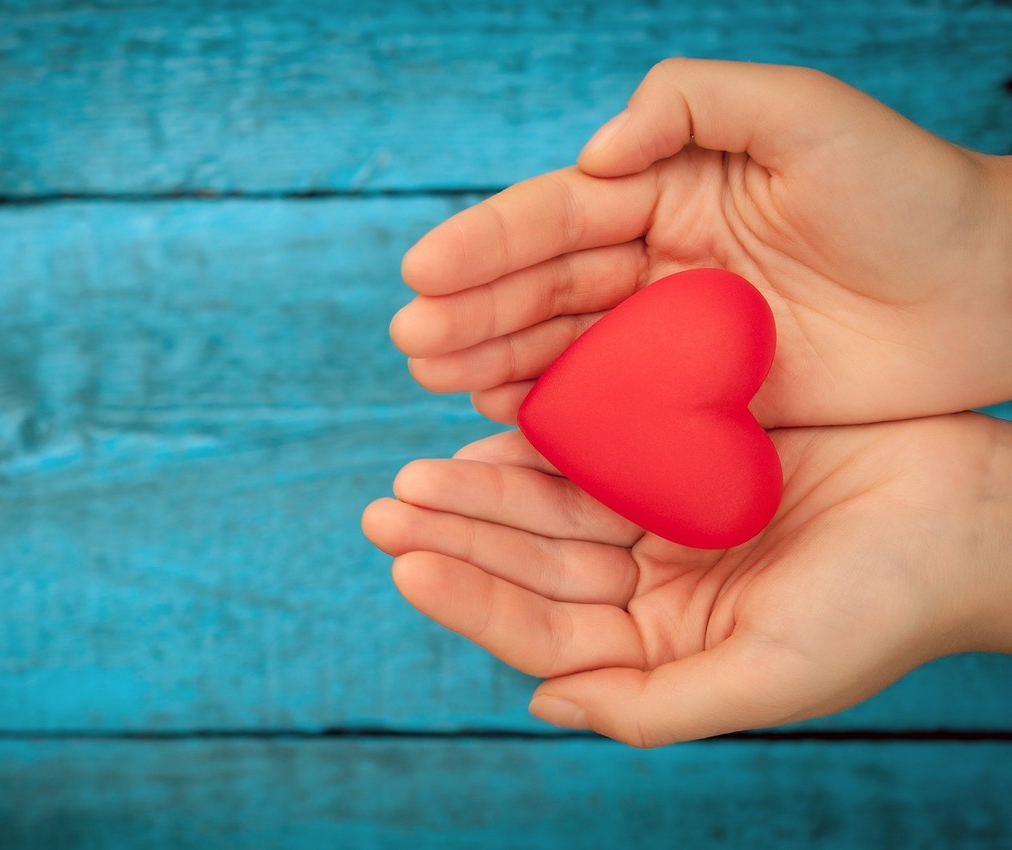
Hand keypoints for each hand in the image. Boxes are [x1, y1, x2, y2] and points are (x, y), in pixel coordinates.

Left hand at [362, 413, 1011, 745]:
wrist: (974, 515)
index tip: (406, 562)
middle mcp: (650, 590)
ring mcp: (662, 521)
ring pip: (549, 507)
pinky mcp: (683, 456)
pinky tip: (489, 426)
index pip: (543, 633)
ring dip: (483, 489)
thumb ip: (657, 705)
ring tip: (417, 472)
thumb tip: (542, 704)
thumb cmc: (887, 605)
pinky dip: (541, 439)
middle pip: (531, 566)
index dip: (472, 600)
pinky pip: (594, 447)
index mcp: (661, 649)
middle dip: (459, 538)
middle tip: (387, 505)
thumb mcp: (775, 673)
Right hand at [390, 59, 1011, 426]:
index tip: (422, 272)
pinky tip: (501, 415)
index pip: (559, 214)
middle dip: (473, 311)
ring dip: (494, 360)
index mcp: (668, 186)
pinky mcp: (699, 394)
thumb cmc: (904, 188)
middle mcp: (657, 258)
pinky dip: (553, 410)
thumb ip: (692, 103)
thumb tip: (593, 157)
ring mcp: (672, 331)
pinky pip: (611, 404)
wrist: (987, 289)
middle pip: (545, 286)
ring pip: (563, 345)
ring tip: (436, 378)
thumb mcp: (804, 113)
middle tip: (412, 343)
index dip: (488, 242)